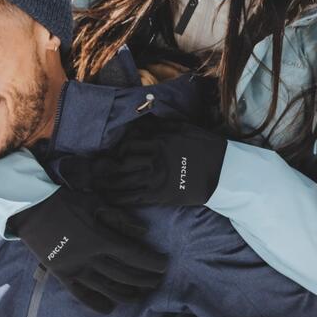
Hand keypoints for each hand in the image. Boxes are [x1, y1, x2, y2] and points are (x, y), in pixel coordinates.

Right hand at [8, 186, 166, 313]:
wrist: (30, 208)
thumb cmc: (65, 200)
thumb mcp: (95, 202)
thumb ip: (119, 218)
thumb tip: (143, 232)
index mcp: (100, 238)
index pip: (133, 255)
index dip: (151, 262)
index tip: (163, 266)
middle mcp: (90, 258)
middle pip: (124, 274)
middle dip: (144, 279)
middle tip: (156, 281)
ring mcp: (75, 268)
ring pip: (106, 287)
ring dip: (126, 293)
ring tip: (140, 296)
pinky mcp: (62, 274)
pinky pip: (81, 294)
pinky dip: (96, 303)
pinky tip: (110, 308)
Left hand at [82, 116, 227, 206]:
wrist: (222, 172)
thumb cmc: (204, 146)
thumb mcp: (182, 127)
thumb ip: (159, 124)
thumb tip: (140, 118)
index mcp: (158, 140)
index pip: (127, 144)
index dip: (116, 150)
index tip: (111, 154)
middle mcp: (153, 159)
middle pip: (119, 164)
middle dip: (103, 168)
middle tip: (93, 170)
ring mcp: (155, 178)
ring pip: (121, 182)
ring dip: (105, 183)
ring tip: (95, 184)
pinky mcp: (159, 196)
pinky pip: (131, 198)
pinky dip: (117, 198)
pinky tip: (108, 197)